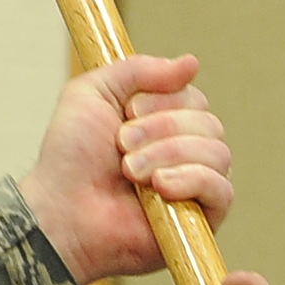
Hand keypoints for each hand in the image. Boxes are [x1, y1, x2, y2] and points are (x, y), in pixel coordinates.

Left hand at [21, 54, 230, 284]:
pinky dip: (191, 180)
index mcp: (165, 125)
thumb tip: (192, 63)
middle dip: (162, 129)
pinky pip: (221, 189)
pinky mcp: (202, 221)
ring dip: (168, 155)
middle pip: (209, 123)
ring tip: (130, 172)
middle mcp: (185, 154)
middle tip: (122, 145)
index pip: (195, 99)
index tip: (127, 113)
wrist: (62, 210)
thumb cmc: (71, 159)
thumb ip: (139, 69)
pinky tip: (160, 188)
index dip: (164, 101)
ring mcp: (196, 188)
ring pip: (216, 152)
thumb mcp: (94, 93)